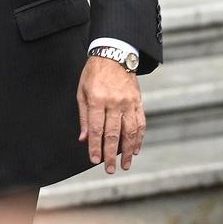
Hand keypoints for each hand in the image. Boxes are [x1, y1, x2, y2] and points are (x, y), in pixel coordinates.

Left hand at [77, 54, 144, 173]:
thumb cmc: (94, 73)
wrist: (114, 54)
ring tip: (125, 164)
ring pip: (130, 131)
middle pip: (113, 134)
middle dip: (111, 154)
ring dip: (128, 151)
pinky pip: (140, 122)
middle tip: (110, 169)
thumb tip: (84, 138)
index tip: (94, 161)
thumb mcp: (82, 91)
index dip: (95, 147)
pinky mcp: (138, 101)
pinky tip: (136, 149)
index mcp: (97, 100)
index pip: (96, 129)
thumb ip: (84, 116)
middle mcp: (114, 102)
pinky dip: (139, 138)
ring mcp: (128, 102)